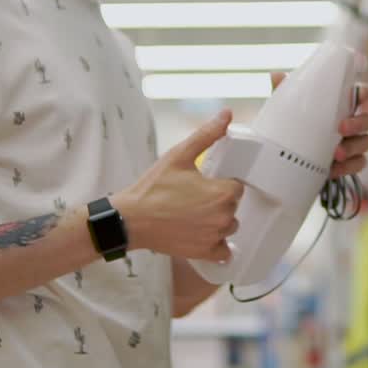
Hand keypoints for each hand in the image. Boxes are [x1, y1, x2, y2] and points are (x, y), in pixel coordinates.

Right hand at [114, 111, 241, 261]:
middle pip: (233, 206)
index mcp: (223, 194)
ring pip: (229, 227)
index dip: (222, 182)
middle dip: (219, 200)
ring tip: (195, 214)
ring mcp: (215, 238)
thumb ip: (207, 135)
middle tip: (195, 196)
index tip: (206, 182)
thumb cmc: (153, 188)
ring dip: (218, 221)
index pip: (237, 186)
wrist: (131, 219)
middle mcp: (224, 218)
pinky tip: (203, 234)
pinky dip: (217, 245)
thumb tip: (226, 115)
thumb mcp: (179, 155)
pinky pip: (223, 251)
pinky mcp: (204, 253)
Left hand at [270, 72, 367, 178]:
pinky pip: (359, 164)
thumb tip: (275, 75)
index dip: (364, 94)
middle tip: (341, 128)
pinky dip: (348, 167)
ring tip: (336, 154)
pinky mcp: (349, 164)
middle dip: (358, 124)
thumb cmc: (294, 127)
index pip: (360, 96)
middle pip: (367, 120)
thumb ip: (284, 92)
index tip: (360, 94)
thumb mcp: (286, 110)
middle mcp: (351, 124)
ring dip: (353, 148)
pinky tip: (333, 169)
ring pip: (366, 142)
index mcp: (340, 107)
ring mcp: (352, 144)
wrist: (286, 159)